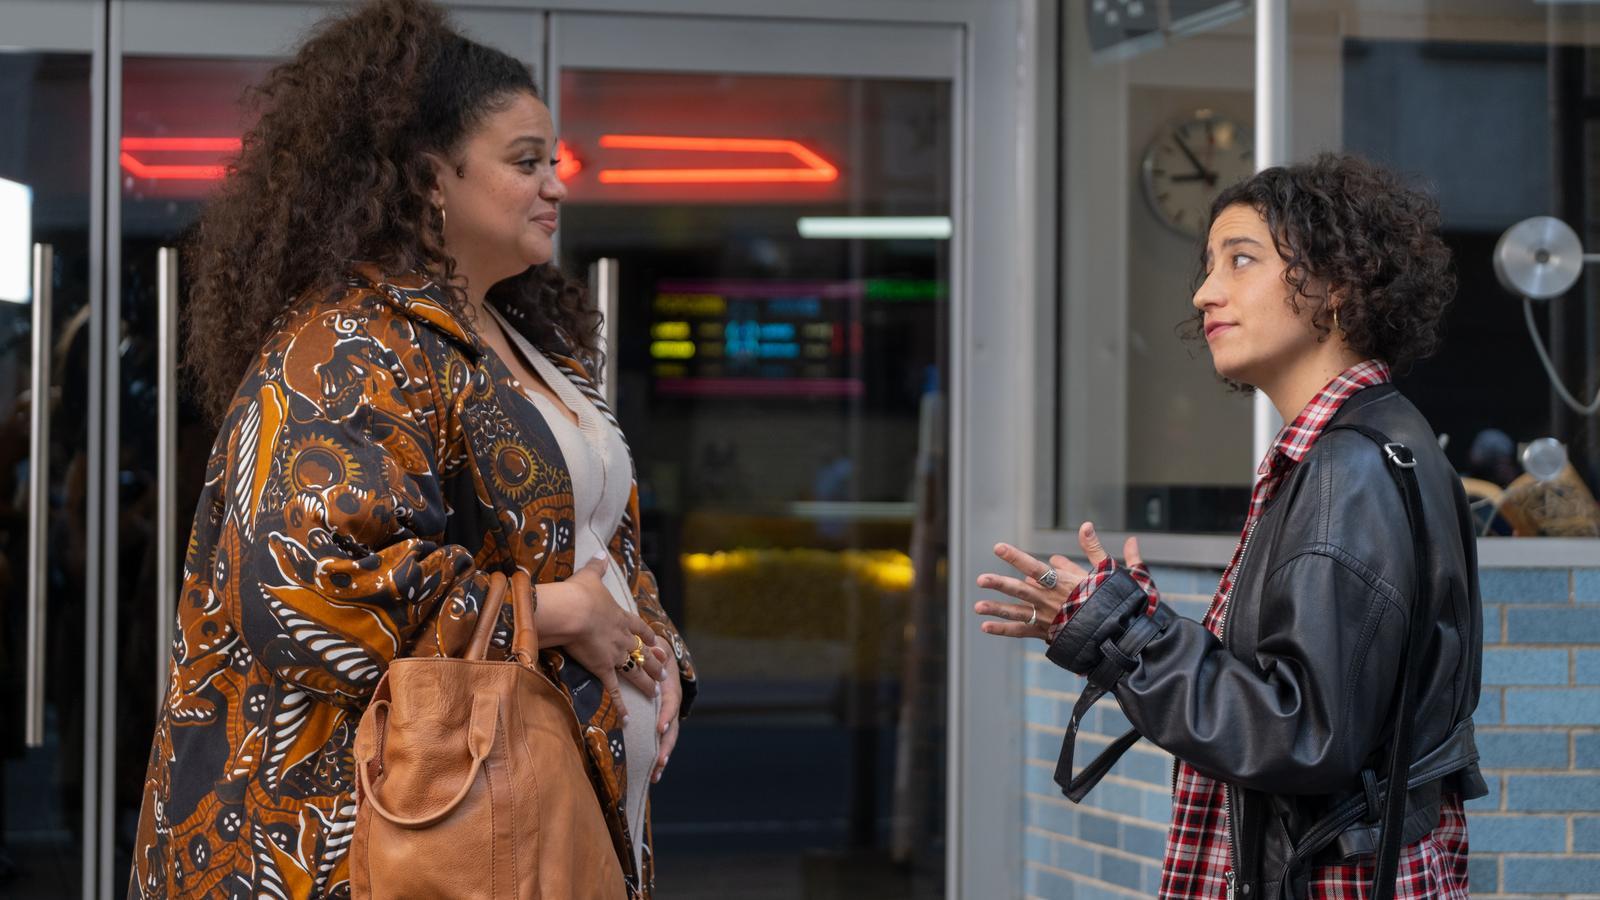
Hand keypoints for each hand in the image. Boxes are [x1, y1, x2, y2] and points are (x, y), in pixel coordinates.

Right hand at [539, 554, 664, 721]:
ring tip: (657, 693)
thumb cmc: (579, 593)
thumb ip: (596, 567)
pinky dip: (621, 705)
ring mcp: (615, 654)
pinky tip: (627, 718)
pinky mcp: (603, 668)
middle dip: (654, 663)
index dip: (649, 637)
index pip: (640, 628)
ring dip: (647, 683)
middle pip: (643, 653)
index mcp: (621, 616)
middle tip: (665, 673)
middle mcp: (623, 637)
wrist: (572, 611)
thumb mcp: (589, 576)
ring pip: (637, 671)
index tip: (659, 644)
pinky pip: (615, 690)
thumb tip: (601, 554)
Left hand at [651, 649, 681, 783]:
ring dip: (662, 757)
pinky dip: (656, 758)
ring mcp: (668, 717)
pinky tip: (650, 775)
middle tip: (660, 760)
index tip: (659, 727)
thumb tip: (657, 649)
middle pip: (672, 729)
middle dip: (666, 746)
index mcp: (671, 689)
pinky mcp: (660, 724)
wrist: (660, 659)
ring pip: (668, 740)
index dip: (666, 716)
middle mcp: (672, 707)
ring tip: (655, 775)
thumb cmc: (655, 654)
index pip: (670, 704)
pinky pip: (660, 742)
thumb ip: (656, 650)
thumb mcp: (657, 648)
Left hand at [973, 522, 1141, 639]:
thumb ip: (1092, 548)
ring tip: (977, 606)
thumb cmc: (1113, 601)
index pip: (1035, 567)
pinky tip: (985, 627)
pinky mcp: (1046, 633)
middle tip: (980, 579)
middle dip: (999, 584)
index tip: (998, 547)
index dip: (1016, 557)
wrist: (1117, 634)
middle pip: (1020, 590)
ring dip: (996, 609)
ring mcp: (1046, 618)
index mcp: (1063, 584)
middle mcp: (1051, 601)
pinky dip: (1003, 630)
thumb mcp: (1106, 572)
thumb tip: (1086, 525)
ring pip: (1017, 612)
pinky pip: (1022, 631)